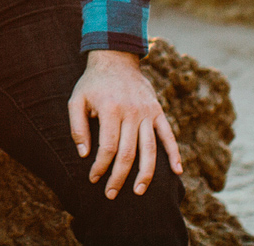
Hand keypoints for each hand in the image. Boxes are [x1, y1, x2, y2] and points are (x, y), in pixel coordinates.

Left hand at [69, 50, 182, 198]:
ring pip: (149, 149)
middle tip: (111, 194)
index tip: (93, 178)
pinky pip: (168, 135)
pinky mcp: (158, 111)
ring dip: (145, 174)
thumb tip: (84, 154)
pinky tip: (177, 172)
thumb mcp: (76, 100)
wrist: (115, 58)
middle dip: (119, 177)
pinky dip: (174, 154)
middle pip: (128, 153)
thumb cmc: (93, 83)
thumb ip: (77, 126)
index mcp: (110, 109)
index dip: (100, 166)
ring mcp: (147, 112)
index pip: (107, 147)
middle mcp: (131, 112)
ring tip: (139, 192)